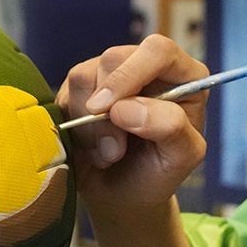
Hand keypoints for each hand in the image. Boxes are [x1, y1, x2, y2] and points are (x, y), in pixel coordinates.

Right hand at [58, 35, 208, 210]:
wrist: (124, 196)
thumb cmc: (159, 173)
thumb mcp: (182, 158)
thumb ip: (170, 127)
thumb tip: (124, 107)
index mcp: (182, 76)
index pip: (159, 51)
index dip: (132, 74)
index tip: (111, 110)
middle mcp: (146, 67)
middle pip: (113, 59)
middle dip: (106, 111)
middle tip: (114, 151)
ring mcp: (111, 75)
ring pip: (83, 76)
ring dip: (89, 126)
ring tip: (108, 154)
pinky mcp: (82, 89)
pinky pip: (64, 94)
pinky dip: (73, 127)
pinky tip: (91, 147)